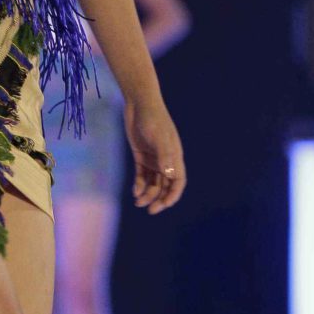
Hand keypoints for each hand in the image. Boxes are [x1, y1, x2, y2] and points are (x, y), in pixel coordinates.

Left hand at [127, 98, 185, 213]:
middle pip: (165, 186)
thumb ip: (165, 156)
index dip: (173, 195)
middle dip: (159, 199)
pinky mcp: (141, 155)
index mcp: (175, 157)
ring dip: (147, 194)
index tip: (165, 205)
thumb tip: (170, 176)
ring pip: (153, 183)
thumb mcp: (159, 137)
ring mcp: (153, 159)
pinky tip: (134, 191)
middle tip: (150, 210)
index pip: (178, 182)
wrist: (138, 104)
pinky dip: (139, 185)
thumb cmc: (152, 119)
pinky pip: (142, 175)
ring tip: (138, 202)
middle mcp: (165, 160)